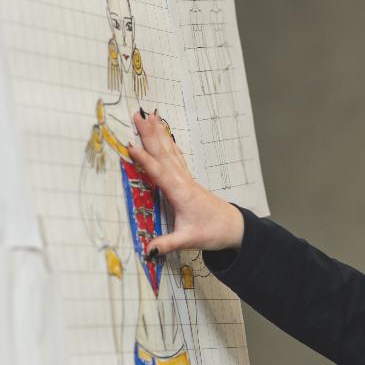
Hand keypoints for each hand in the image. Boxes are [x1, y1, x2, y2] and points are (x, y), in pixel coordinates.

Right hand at [127, 110, 245, 255]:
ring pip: (170, 151)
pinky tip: (164, 135)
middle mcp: (183, 181)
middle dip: (149, 133)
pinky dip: (168, 144)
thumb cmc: (213, 231)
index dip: (144, 159)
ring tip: (149, 116)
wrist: (234, 227)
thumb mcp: (189, 240)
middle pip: (163, 153)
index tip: (130, 145)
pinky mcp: (188, 181)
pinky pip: (176, 157)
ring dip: (159, 133)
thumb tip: (147, 250)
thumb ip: (167, 244)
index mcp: (180, 193)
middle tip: (137, 114)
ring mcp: (186, 179)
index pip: (158, 172)